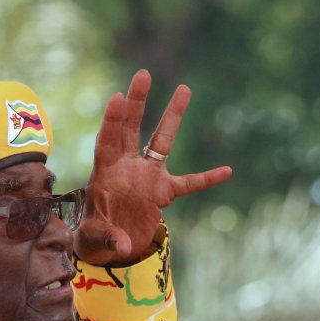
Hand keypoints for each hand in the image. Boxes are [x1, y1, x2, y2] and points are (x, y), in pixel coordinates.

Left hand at [73, 70, 231, 265]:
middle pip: (131, 128)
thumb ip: (106, 239)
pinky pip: (188, 183)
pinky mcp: (163, 192)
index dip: (112, 121)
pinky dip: (206, 179)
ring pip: (161, 141)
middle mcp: (126, 167)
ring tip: (184, 89)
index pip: (107, 142)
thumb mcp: (93, 239)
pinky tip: (226, 171)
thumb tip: (122, 246)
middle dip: (137, 102)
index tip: (117, 98)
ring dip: (172, 117)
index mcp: (104, 172)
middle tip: (142, 75)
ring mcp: (146, 176)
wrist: (110, 244)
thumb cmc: (94, 236)